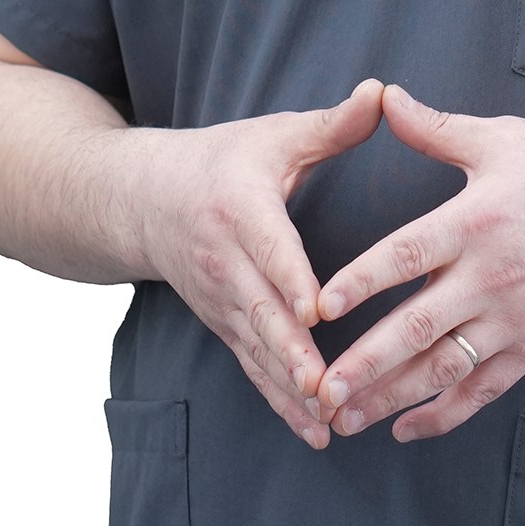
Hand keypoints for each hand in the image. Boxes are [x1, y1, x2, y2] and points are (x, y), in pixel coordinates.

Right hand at [125, 80, 383, 448]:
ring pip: (257, 350)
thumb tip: (383, 92)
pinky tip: (316, 433)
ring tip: (329, 421)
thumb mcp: (273, 135)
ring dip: (291, 389)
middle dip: (293, 352)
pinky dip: (281, 402)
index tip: (317, 310)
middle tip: (327, 386)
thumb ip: (331, 124)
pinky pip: (253, 368)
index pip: (270, 249)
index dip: (292, 281)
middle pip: (261, 312)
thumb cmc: (222, 161)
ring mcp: (221, 301)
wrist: (141, 200)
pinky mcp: (224, 326)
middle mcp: (225, 262)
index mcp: (241, 210)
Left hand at [313, 87, 524, 442]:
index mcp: (478, 222)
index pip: (408, 255)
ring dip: (392, 399)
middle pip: (418, 327)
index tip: (319, 306)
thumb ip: (439, 129)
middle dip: (365, 363)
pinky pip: (484, 390)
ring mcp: (515, 319)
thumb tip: (384, 96)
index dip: (361, 281)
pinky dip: (445, 415)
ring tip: (343, 420)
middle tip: (319, 388)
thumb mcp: (507, 140)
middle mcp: (492, 277)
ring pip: (444, 369)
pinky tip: (405, 429)